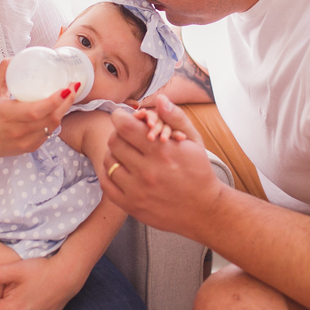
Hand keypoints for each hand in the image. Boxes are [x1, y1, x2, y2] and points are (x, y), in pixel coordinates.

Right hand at [0, 60, 74, 160]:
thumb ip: (2, 72)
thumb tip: (16, 57)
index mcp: (8, 116)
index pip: (36, 111)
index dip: (54, 100)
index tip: (66, 88)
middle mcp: (18, 131)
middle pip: (50, 118)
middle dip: (66, 102)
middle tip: (73, 86)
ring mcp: (26, 141)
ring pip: (53, 126)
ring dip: (64, 110)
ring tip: (70, 95)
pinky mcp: (30, 147)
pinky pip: (49, 133)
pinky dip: (56, 120)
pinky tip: (59, 109)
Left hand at [101, 95, 222, 238]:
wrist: (203, 210)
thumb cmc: (199, 172)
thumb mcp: (194, 141)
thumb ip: (176, 117)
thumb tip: (159, 99)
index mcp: (162, 151)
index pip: (125, 126)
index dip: (121, 118)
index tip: (124, 119)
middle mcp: (147, 171)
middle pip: (115, 141)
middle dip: (119, 134)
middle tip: (128, 137)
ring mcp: (137, 190)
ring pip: (109, 161)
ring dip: (115, 153)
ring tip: (127, 154)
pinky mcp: (131, 205)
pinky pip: (107, 183)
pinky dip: (110, 172)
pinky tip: (121, 170)